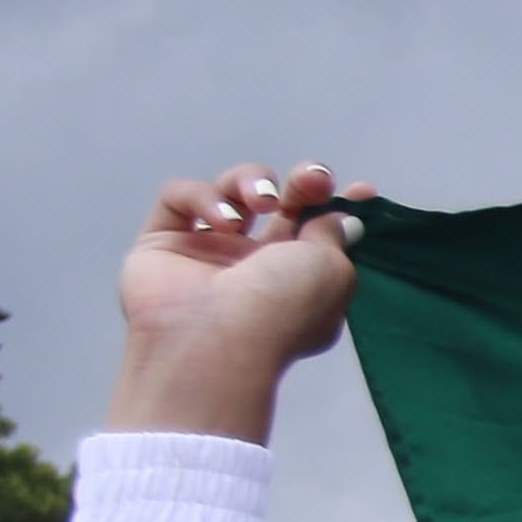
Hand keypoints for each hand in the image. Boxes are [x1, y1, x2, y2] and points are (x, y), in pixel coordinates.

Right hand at [103, 159, 376, 442]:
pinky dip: (202, 197)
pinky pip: (177, 199)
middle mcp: (252, 267)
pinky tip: (223, 221)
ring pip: (228, 192)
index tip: (361, 192)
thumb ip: (335, 237)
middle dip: (301, 183)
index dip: (336, 205)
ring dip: (250, 182)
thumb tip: (347, 220)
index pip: (316, 232)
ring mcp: (205, 255)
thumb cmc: (283, 310)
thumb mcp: (333, 271)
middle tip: (312, 180)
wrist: (216, 341)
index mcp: (297, 281)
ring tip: (263, 202)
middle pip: (277, 204)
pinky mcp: (160, 245)